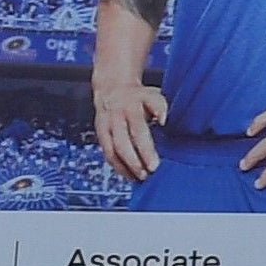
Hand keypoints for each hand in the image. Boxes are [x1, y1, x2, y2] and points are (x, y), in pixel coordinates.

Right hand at [88, 52, 162, 182]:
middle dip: (137, 158)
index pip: (139, 125)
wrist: (112, 88)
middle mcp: (117, 115)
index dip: (147, 143)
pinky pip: (108, 153)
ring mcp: (107, 125)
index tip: (157, 152)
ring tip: (140, 177)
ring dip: (127, 166)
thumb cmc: (139, 96)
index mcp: (132, 104)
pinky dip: (118, 166)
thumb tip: (164, 120)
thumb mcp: (152, 95)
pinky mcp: (100, 134)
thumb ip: (159, 106)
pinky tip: (130, 175)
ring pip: (114, 149)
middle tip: (151, 170)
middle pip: (124, 141)